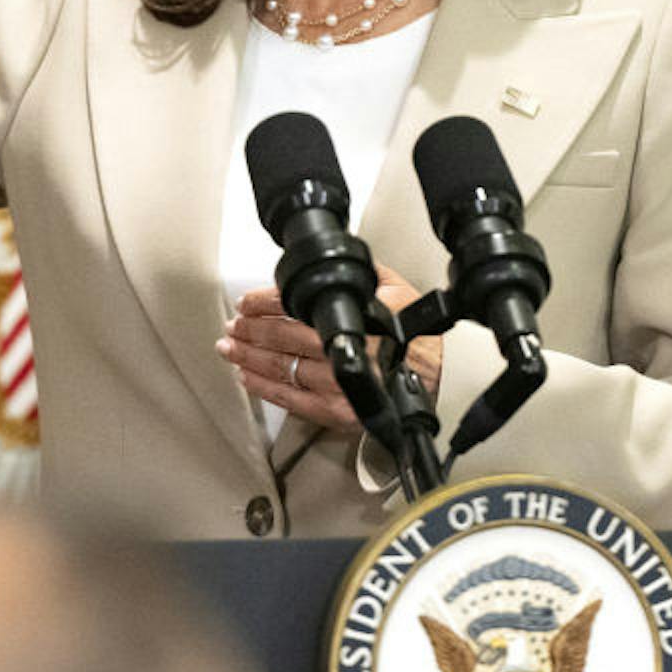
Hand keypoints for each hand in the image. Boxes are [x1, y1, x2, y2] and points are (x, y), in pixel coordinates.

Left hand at [216, 265, 442, 433]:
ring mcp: (336, 384)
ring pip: (278, 367)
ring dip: (247, 357)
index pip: (294, 305)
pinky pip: (289, 399)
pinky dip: (263, 387)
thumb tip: (332, 259)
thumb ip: (362, 272)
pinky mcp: (335, 412)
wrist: (441, 380)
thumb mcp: (396, 288)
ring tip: (230, 348)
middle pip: (280, 338)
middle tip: (232, 325)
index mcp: (352, 315)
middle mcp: (342, 350)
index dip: (262, 302)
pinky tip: (247, 377)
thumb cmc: (418, 334)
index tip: (246, 302)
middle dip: (249, 330)